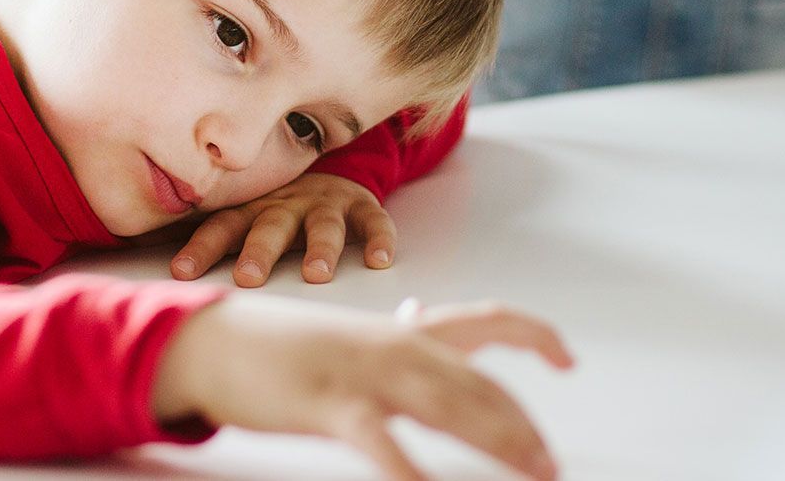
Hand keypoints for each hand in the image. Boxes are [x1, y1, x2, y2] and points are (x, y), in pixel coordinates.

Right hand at [153, 295, 573, 480]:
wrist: (216, 342)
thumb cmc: (285, 350)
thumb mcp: (350, 341)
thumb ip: (393, 341)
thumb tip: (423, 323)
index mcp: (403, 330)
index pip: (486, 320)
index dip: (534, 335)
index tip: (568, 358)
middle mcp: (395, 345)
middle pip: (479, 383)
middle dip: (523, 426)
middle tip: (550, 466)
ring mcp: (366, 374)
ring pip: (451, 406)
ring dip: (500, 442)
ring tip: (533, 472)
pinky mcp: (332, 407)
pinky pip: (384, 445)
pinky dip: (414, 474)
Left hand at [171, 172, 394, 286]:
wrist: (325, 172)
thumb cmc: (273, 207)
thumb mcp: (242, 215)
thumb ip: (210, 238)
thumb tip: (148, 267)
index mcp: (250, 210)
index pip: (220, 227)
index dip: (200, 249)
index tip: (179, 273)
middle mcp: (284, 204)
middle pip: (269, 227)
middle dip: (258, 252)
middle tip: (248, 279)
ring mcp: (324, 203)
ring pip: (322, 225)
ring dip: (321, 249)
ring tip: (317, 274)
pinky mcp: (360, 205)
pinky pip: (373, 221)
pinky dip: (379, 239)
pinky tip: (380, 260)